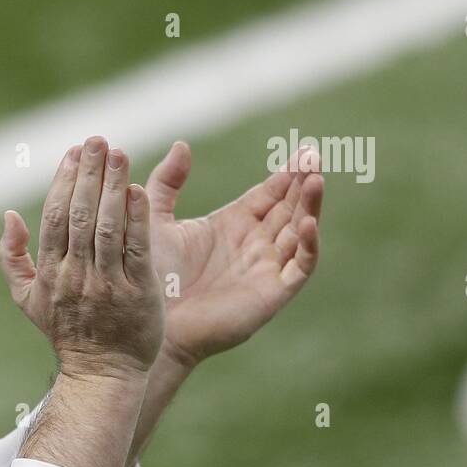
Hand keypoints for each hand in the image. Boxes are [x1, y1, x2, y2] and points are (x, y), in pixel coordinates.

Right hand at [0, 137, 165, 379]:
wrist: (102, 374)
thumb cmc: (68, 332)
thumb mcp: (28, 299)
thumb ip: (12, 258)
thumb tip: (9, 215)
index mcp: (49, 273)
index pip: (55, 218)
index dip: (64, 182)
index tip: (74, 152)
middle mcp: (75, 276)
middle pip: (80, 216)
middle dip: (89, 174)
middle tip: (98, 140)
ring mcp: (107, 284)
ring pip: (107, 227)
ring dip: (113, 186)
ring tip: (120, 153)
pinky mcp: (138, 292)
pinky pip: (135, 249)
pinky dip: (136, 218)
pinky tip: (139, 190)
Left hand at [142, 139, 323, 366]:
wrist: (151, 322)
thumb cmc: (150, 276)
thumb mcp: (156, 219)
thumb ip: (168, 182)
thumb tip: (183, 144)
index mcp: (232, 224)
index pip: (269, 193)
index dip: (287, 173)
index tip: (303, 149)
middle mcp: (254, 244)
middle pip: (289, 206)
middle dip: (303, 181)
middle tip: (315, 155)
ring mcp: (266, 267)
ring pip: (299, 231)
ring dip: (310, 206)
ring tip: (315, 179)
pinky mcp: (272, 292)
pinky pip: (300, 266)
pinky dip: (308, 245)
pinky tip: (308, 223)